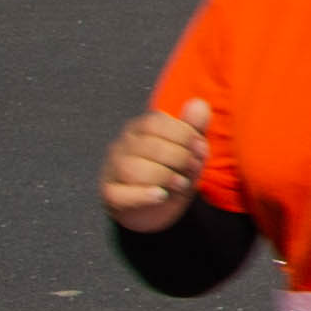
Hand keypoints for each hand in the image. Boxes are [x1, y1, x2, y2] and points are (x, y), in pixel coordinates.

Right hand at [101, 96, 212, 231]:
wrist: (157, 207)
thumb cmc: (172, 171)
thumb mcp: (188, 149)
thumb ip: (194, 127)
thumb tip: (199, 103)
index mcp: (139, 129)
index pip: (156, 122)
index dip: (183, 134)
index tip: (199, 147)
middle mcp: (122, 146)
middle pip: (148, 146)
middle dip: (179, 157)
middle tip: (193, 167)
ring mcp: (112, 170)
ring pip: (132, 169)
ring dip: (163, 176)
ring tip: (181, 183)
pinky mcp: (110, 195)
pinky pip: (119, 194)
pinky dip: (143, 195)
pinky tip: (161, 195)